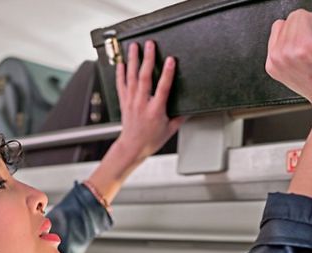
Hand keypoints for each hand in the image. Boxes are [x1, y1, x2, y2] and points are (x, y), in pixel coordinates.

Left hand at [114, 40, 185, 159]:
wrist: (132, 147)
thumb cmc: (150, 140)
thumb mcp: (171, 129)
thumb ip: (181, 117)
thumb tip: (191, 108)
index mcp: (155, 110)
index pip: (163, 88)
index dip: (167, 73)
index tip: (170, 61)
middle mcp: (142, 103)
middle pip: (144, 77)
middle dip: (147, 59)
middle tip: (149, 45)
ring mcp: (131, 101)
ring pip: (131, 77)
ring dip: (133, 60)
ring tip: (134, 47)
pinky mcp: (124, 101)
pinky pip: (121, 84)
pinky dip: (120, 72)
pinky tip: (121, 62)